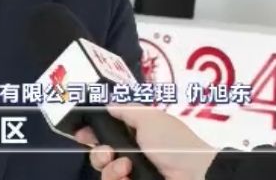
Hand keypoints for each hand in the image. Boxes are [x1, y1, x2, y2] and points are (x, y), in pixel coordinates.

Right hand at [74, 103, 217, 179]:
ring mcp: (133, 173)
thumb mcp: (149, 117)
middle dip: (98, 153)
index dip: (91, 133)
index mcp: (134, 133)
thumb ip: (126, 110)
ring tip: (126, 168)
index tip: (82, 134)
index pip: (105, 133)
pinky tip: (127, 177)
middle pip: (99, 155)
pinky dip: (116, 179)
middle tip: (108, 153)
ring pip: (104, 172)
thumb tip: (108, 103)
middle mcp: (131, 154)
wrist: (193, 174)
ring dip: (110, 169)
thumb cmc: (172, 142)